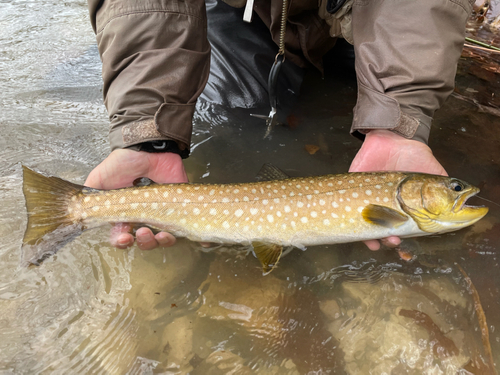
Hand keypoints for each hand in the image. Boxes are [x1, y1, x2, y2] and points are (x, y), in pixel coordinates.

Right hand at [85, 149, 187, 249]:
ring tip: (153, 232)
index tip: (124, 237)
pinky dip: (173, 236)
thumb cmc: (124, 163)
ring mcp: (160, 214)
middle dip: (141, 242)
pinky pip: (178, 231)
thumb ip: (88, 198)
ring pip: (159, 240)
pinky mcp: (177, 210)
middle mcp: (141, 217)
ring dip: (155, 242)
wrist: (148, 149)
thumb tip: (78, 216)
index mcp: (123, 214)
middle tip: (140, 233)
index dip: (121, 242)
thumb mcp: (99, 179)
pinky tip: (169, 231)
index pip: (120, 236)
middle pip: (141, 241)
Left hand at [349, 129, 447, 250]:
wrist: (394, 134)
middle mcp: (384, 202)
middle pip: (383, 228)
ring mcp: (367, 194)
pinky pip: (347, 202)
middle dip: (388, 239)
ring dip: (372, 236)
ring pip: (365, 222)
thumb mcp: (433, 173)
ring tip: (380, 239)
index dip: (401, 236)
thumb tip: (458, 205)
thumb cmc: (414, 154)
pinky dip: (354, 219)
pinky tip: (362, 228)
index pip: (400, 226)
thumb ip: (443, 190)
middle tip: (393, 240)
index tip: (402, 240)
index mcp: (402, 204)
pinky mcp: (353, 182)